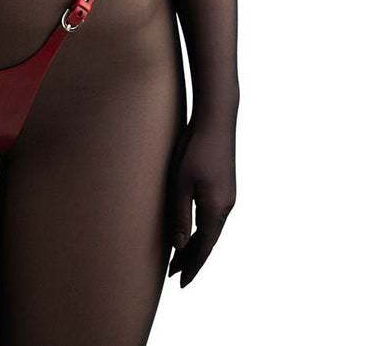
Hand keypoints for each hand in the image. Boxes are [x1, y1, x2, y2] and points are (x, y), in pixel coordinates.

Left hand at [167, 119, 235, 286]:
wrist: (217, 119)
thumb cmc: (195, 149)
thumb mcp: (181, 183)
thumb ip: (180, 215)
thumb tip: (178, 246)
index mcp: (216, 209)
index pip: (203, 247)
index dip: (191, 266)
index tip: (180, 283)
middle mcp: (226, 206)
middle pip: (208, 241)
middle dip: (192, 258)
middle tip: (175, 274)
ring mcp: (227, 195)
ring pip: (211, 229)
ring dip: (196, 243)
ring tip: (180, 255)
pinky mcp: (224, 185)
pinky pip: (212, 215)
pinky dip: (201, 228)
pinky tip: (192, 227)